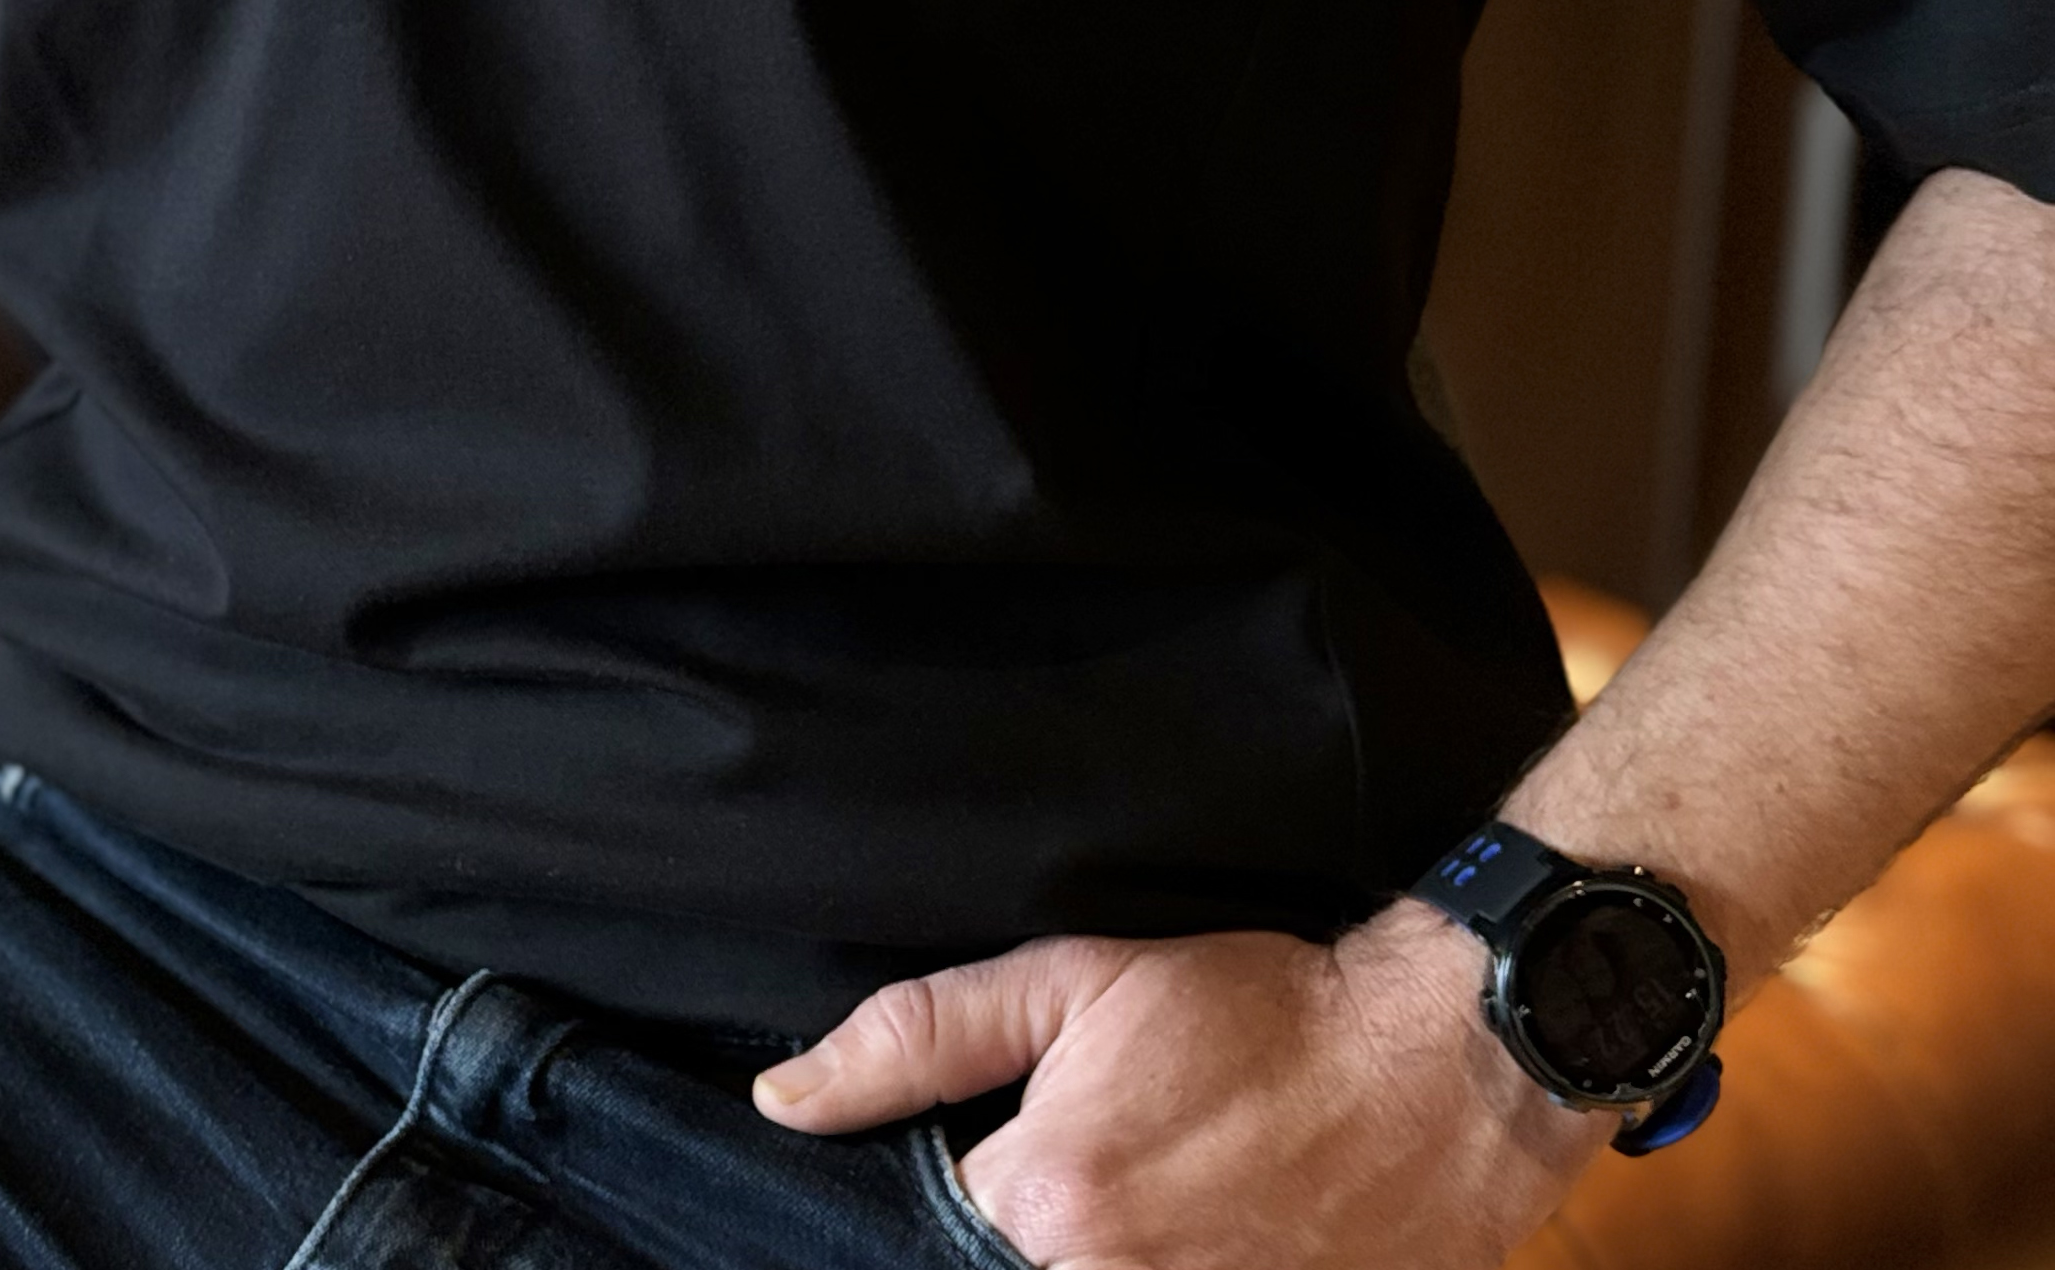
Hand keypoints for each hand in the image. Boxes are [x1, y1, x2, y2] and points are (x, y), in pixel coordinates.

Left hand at [750, 906, 1612, 1269]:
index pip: (933, 1233)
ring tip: (1169, 1200)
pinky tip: (1205, 1230)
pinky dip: (1175, 1265)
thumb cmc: (1258, 1012)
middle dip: (1030, 1238)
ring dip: (1096, 1256)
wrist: (1439, 1067)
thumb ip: (922, 1038)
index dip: (957, 1204)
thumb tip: (785, 1103)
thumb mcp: (1077, 981)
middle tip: (1123, 1169)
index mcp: (1047, 1201)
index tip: (1013, 1168)